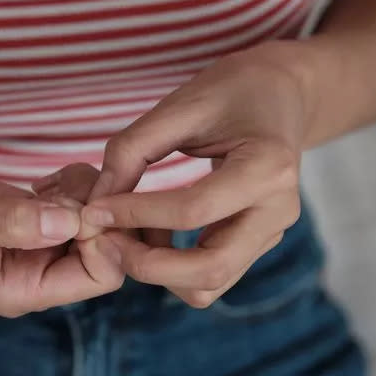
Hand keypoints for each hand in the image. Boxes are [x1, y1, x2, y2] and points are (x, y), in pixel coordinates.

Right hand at [0, 165, 123, 316]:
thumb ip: (11, 224)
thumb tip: (71, 221)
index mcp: (25, 290)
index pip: (99, 276)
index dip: (102, 241)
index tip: (77, 206)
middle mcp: (40, 272)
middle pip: (106, 248)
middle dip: (97, 212)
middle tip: (63, 185)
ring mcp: (41, 245)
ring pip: (96, 220)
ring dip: (85, 193)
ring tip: (46, 182)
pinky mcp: (37, 218)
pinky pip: (78, 202)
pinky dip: (72, 184)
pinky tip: (42, 180)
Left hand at [78, 45, 307, 307]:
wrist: (282, 95)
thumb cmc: (231, 91)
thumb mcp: (180, 104)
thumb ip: (133, 150)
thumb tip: (97, 204)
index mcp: (267, 166)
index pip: (193, 210)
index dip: (136, 215)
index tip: (94, 210)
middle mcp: (278, 209)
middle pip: (209, 269)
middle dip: (147, 265)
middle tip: (106, 241)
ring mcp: (272, 232)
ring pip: (209, 284)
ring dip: (159, 272)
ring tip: (126, 235)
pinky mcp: (257, 243)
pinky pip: (210, 274)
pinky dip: (173, 267)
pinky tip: (150, 234)